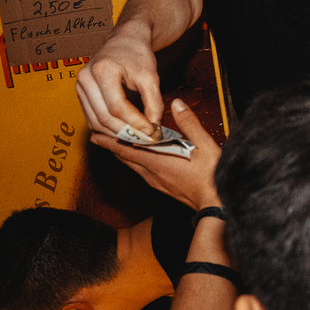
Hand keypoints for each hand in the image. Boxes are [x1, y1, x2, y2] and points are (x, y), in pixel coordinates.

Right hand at [77, 28, 162, 137]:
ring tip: (135, 139)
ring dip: (115, 134)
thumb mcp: (151, 76)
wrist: (125, 39)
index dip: (135, 122)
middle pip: (103, 117)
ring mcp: (80, 86)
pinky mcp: (81, 93)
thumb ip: (154, 103)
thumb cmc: (138, 54)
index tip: (151, 131)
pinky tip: (123, 132)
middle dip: (125, 132)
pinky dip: (107, 128)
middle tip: (144, 139)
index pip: (117, 106)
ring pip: (95, 121)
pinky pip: (92, 117)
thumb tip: (153, 129)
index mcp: (102, 70)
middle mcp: (85, 78)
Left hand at [89, 99, 220, 209]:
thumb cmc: (211, 176)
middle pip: (125, 157)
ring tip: (115, 143)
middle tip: (98, 136)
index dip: (110, 141)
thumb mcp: (204, 145)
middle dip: (111, 146)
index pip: (127, 149)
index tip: (95, 134)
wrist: (215, 204)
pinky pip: (141, 170)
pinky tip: (139, 157)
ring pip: (133, 165)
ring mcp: (155, 181)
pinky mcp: (161, 186)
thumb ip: (189, 123)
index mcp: (158, 161)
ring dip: (123, 153)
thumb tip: (177, 104)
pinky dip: (134, 160)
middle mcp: (152, 172)